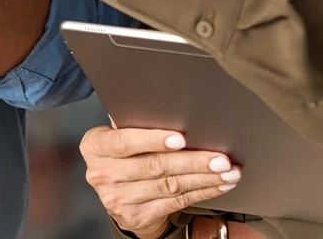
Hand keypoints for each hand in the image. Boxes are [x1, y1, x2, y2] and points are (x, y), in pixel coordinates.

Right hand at [80, 126, 240, 238]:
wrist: (118, 196)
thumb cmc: (123, 154)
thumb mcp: (117, 136)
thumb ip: (132, 123)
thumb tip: (164, 106)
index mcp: (95, 146)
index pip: (124, 141)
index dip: (153, 140)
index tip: (180, 138)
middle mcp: (103, 173)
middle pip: (154, 166)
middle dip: (192, 161)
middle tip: (219, 157)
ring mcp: (119, 198)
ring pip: (169, 186)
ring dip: (203, 178)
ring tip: (226, 171)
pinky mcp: (137, 216)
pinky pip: (176, 202)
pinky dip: (201, 193)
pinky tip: (217, 185)